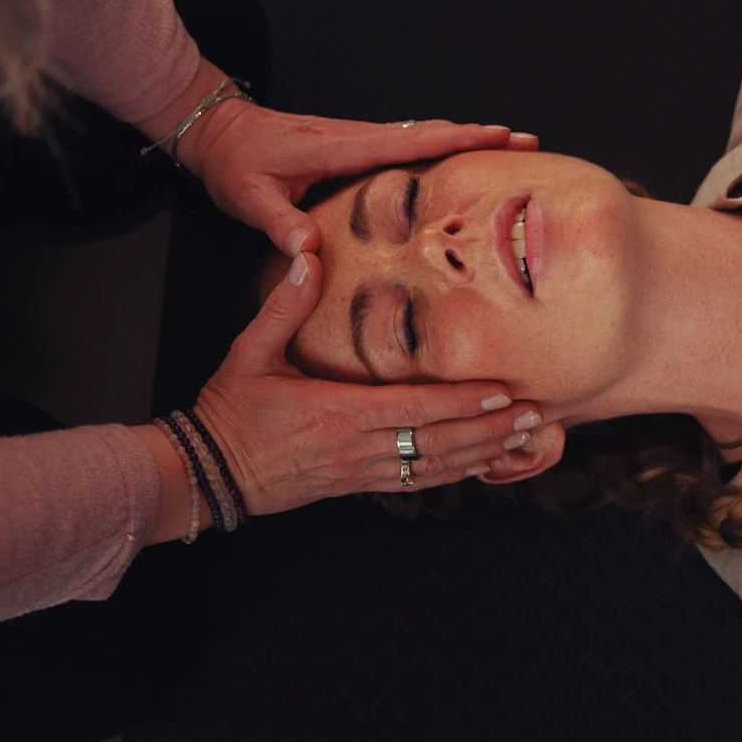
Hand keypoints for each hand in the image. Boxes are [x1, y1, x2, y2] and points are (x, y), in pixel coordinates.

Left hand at [143, 61, 539, 255]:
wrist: (218, 133)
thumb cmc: (235, 164)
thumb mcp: (249, 198)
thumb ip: (280, 226)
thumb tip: (309, 253)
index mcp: (341, 148)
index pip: (411, 141)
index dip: (458, 140)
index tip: (499, 137)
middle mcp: (359, 137)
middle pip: (434, 133)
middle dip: (484, 136)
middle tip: (531, 142)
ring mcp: (361, 140)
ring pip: (426, 137)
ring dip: (470, 140)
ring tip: (514, 150)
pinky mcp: (359, 148)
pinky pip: (412, 145)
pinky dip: (446, 148)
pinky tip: (465, 161)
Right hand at [186, 251, 540, 516]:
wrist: (208, 472)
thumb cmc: (231, 412)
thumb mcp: (249, 353)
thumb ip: (282, 307)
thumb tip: (305, 256)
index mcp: (336, 413)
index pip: (413, 411)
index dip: (460, 403)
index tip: (500, 392)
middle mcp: (356, 448)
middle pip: (437, 444)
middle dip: (489, 431)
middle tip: (533, 415)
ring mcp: (360, 472)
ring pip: (434, 468)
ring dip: (482, 454)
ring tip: (523, 438)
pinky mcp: (358, 485)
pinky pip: (416, 482)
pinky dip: (454, 473)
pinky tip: (483, 463)